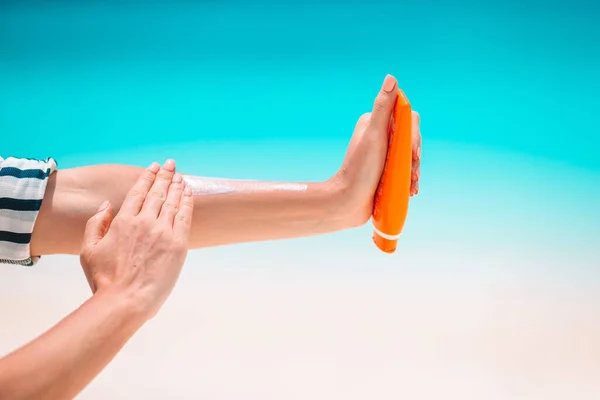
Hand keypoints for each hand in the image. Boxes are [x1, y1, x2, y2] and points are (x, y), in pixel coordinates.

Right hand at [79, 160, 193, 319]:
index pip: (138, 192)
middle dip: (165, 176)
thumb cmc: (105, 280)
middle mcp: (144, 222)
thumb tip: (107, 205)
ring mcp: (163, 232)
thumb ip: (96, 223)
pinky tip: (188, 192)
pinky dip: (187, 202)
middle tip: (171, 164)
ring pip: (172, 201)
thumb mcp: (89, 250)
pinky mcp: (178, 244)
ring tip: (181, 175)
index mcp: (123, 221)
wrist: (126, 300)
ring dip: (177, 186)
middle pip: (157, 192)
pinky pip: (185, 216)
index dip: (147, 177)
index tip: (153, 167)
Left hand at [331, 74, 421, 226]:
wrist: (348, 203)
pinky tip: (410, 189)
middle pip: (410, 139)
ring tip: (411, 184)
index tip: (412, 152)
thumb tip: (391, 79)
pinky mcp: (384, 172)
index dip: (414, 135)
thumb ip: (382, 107)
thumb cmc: (359, 169)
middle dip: (415, 156)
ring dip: (414, 170)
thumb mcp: (374, 135)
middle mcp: (378, 137)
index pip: (406, 120)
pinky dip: (409, 179)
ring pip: (409, 156)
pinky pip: (404, 170)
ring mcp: (382, 156)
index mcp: (374, 124)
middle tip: (412, 172)